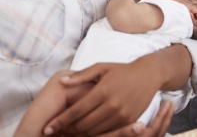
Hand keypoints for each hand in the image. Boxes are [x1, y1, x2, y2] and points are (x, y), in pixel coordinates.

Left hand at [44, 61, 162, 135]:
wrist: (149, 75)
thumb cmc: (122, 70)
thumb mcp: (101, 67)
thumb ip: (81, 76)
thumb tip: (61, 82)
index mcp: (102, 90)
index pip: (76, 110)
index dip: (60, 121)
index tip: (47, 127)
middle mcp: (112, 104)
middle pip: (83, 125)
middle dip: (68, 130)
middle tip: (56, 132)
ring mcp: (121, 114)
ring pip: (94, 132)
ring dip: (80, 134)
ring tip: (69, 132)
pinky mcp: (129, 121)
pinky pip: (108, 132)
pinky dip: (96, 134)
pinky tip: (87, 132)